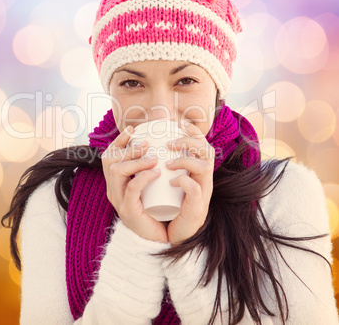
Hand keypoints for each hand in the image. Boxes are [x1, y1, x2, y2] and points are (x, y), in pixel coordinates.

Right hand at [101, 126, 168, 243]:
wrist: (159, 237)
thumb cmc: (157, 208)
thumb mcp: (150, 185)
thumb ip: (149, 168)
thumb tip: (158, 144)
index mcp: (116, 182)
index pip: (109, 156)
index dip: (118, 141)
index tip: (133, 130)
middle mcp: (113, 190)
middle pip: (110, 161)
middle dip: (128, 148)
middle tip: (147, 144)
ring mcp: (119, 202)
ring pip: (118, 172)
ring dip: (136, 161)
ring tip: (154, 158)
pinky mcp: (129, 212)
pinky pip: (131, 189)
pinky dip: (143, 177)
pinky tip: (156, 173)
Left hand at [165, 121, 214, 246]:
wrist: (175, 234)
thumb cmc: (170, 205)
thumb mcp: (169, 181)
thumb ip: (165, 166)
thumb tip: (149, 145)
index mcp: (198, 172)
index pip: (203, 145)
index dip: (195, 132)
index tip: (179, 123)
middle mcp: (205, 180)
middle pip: (207, 151)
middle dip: (189, 142)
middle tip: (170, 143)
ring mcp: (203, 194)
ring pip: (204, 167)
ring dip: (185, 160)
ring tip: (168, 163)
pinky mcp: (197, 209)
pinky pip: (195, 189)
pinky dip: (183, 181)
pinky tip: (172, 181)